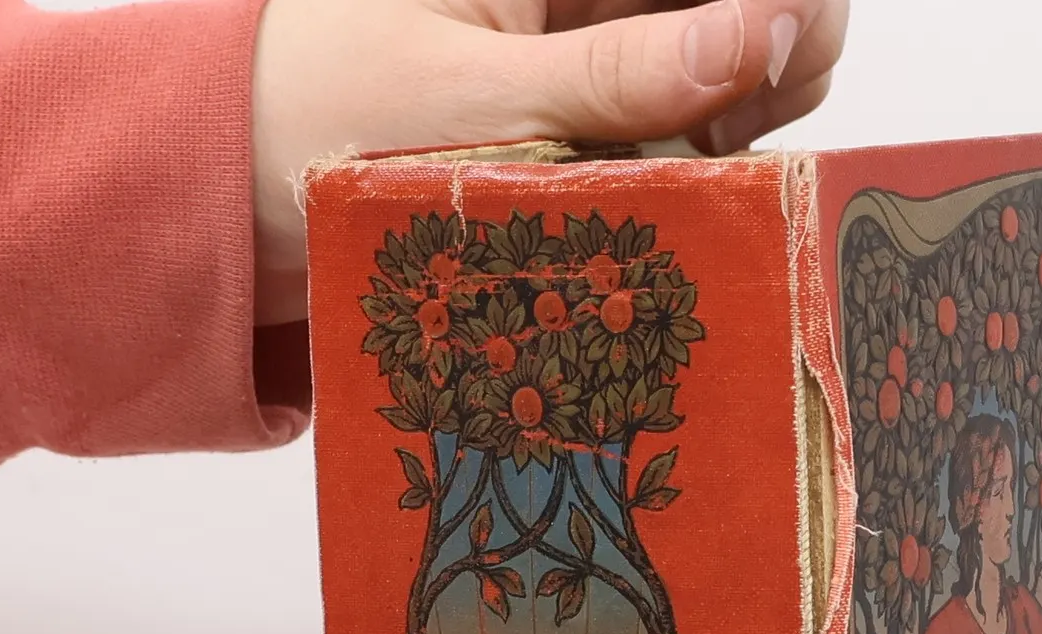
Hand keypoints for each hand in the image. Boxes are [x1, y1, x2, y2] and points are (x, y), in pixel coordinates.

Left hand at [253, 0, 847, 322]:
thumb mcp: (485, 99)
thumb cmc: (330, 123)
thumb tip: (770, 27)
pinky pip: (690, 130)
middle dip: (773, 46)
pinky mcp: (596, 122)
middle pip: (739, 3)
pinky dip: (705, 164)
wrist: (244, 205)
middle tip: (737, 125)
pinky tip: (678, 192)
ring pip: (732, 63)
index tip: (797, 37)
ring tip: (697, 167)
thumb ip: (630, 75)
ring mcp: (596, 50)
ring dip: (743, 115)